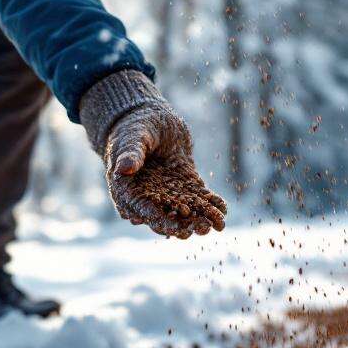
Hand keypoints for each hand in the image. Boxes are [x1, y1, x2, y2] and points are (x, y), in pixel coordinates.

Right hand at [103, 105, 227, 237]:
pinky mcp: (184, 186)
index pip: (143, 211)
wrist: (152, 119)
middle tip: (203, 229)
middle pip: (165, 217)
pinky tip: (223, 209)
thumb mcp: (133, 137)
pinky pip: (197, 199)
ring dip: (200, 219)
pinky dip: (210, 205)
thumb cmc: (135, 126)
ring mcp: (168, 194)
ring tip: (218, 224)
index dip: (160, 220)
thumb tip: (124, 168)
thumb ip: (130, 153)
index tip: (177, 228)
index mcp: (128, 190)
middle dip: (184, 225)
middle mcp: (147, 197)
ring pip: (183, 212)